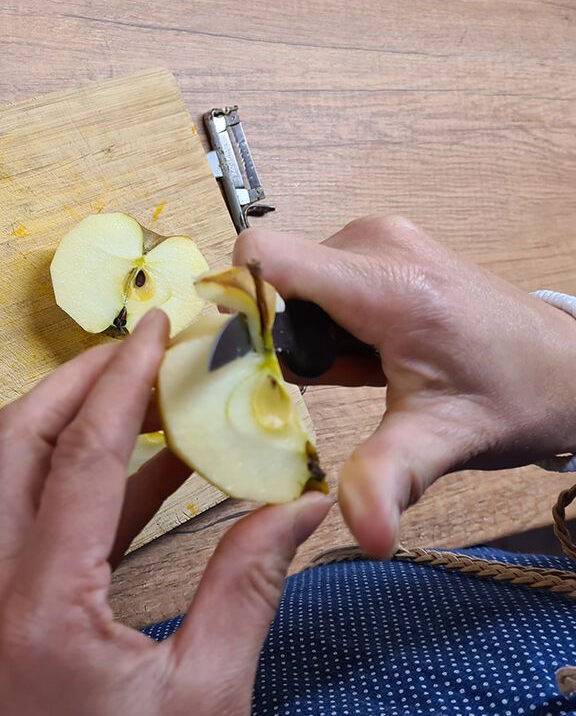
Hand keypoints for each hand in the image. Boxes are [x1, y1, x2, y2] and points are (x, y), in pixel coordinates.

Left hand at [0, 310, 333, 715]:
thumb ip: (249, 586)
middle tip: (143, 347)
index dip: (120, 382)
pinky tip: (159, 466)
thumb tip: (300, 503)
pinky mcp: (10, 611)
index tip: (156, 328)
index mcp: (41, 606)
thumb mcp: (210, 694)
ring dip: (84, 426)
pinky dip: (94, 484)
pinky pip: (45, 522)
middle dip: (78, 383)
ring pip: (22, 477)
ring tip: (157, 391)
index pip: (75, 458)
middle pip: (17, 445)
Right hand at [235, 215, 575, 557]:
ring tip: (356, 370)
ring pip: (288, 280)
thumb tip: (367, 537)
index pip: (263, 255)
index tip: (242, 360)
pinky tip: (364, 353)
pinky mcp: (375, 245)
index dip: (234, 304)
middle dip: (277, 336)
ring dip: (302, 332)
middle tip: (326, 384)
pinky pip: (313, 277)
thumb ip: (390, 478)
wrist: (567, 368)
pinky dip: (321, 320)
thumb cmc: (512, 399)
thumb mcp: (447, 442)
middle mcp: (375, 243)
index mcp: (389, 285)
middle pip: (271, 279)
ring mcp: (375, 239)